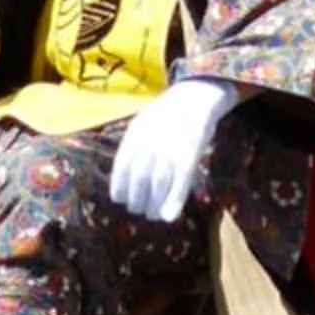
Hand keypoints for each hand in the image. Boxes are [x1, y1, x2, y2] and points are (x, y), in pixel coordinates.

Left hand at [109, 77, 240, 225]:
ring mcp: (169, 152)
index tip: (122, 200)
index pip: (120, 172)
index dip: (120, 191)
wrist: (194, 97)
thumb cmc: (165, 114)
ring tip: (153, 214)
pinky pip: (180, 184)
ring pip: (158, 188)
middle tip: (140, 209)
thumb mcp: (140, 124)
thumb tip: (121, 178)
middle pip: (138, 184)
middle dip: (136, 203)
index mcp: (134, 137)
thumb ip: (130, 148)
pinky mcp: (189, 157)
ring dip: (153, 207)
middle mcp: (150, 146)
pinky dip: (173, 203)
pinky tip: (169, 217)